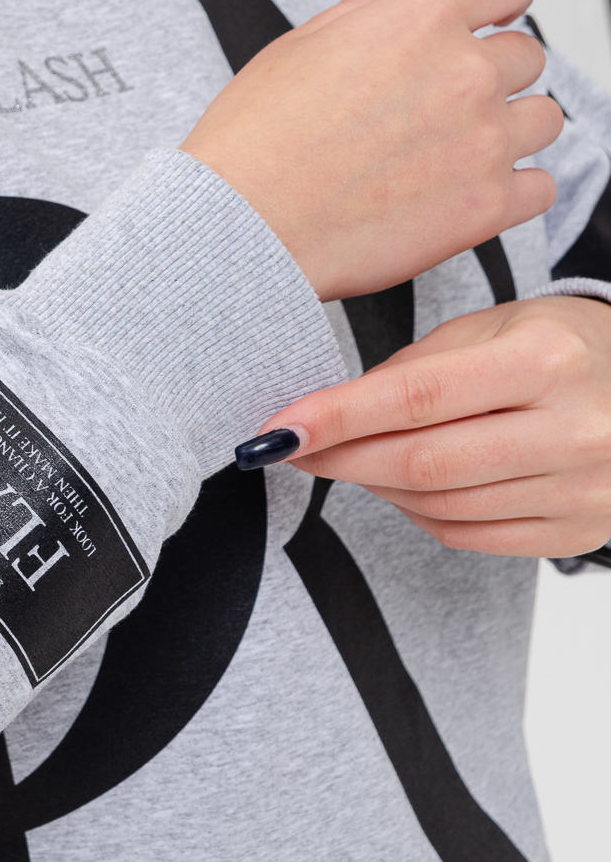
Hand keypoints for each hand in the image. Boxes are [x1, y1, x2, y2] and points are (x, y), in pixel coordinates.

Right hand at [181, 0, 561, 301]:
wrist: (242, 225)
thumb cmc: (256, 141)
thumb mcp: (305, 42)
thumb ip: (380, 14)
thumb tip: (422, 0)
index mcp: (420, 18)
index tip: (498, 15)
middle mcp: (463, 72)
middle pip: (526, 56)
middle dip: (489, 76)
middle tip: (441, 108)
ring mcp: (483, 141)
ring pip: (543, 120)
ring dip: (508, 130)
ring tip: (454, 153)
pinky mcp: (487, 207)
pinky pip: (541, 188)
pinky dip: (512, 190)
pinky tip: (465, 192)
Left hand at [257, 296, 610, 557]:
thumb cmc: (568, 347)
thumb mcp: (500, 325)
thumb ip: (420, 366)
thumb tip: (337, 409)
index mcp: (548, 359)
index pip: (418, 396)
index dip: (339, 416)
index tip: (281, 429)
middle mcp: (572, 430)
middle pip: (422, 462)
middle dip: (342, 458)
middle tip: (298, 448)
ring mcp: (580, 490)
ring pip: (438, 506)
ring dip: (375, 485)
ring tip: (349, 458)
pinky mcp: (575, 532)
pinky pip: (468, 536)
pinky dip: (417, 513)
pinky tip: (401, 485)